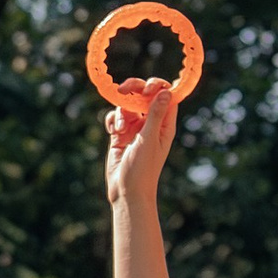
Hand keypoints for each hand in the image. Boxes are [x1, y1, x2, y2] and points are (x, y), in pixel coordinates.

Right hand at [103, 75, 177, 210]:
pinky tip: (112, 132)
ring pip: (127, 105)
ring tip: (119, 130)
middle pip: (144, 95)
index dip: (157, 87)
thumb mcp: (149, 139)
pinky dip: (112, 120)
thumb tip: (166, 91)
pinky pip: (116, 117)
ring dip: (120, 112)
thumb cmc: (143, 169)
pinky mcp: (120, 135)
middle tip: (124, 89)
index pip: (165, 96)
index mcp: (164, 124)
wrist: (126, 191)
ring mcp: (135, 129)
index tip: (146, 89)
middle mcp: (151, 124)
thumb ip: (156, 115)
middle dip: (134, 89)